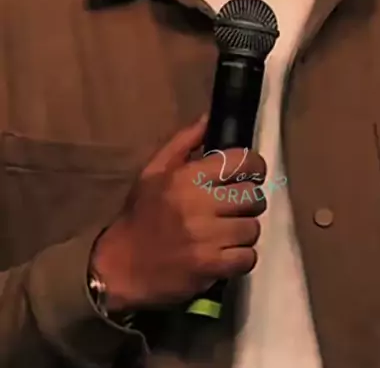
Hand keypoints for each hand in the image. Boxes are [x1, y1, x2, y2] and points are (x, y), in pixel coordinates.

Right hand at [90, 116, 266, 312]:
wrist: (120, 266)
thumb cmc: (141, 214)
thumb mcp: (154, 170)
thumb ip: (184, 141)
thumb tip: (209, 118)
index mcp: (188, 177)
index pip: (242, 162)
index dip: (254, 166)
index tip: (250, 174)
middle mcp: (200, 204)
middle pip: (254, 196)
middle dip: (250, 201)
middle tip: (237, 206)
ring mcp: (207, 238)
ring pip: (253, 228)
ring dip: (244, 231)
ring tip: (229, 232)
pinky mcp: (211, 267)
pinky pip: (248, 257)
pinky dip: (241, 257)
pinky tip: (226, 254)